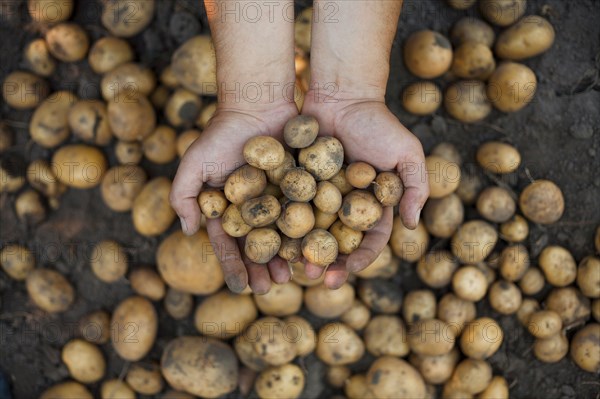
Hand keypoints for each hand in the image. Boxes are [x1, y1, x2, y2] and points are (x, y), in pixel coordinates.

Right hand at [170, 103, 297, 293]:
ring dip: (284, 258)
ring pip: (282, 237)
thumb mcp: (194, 163)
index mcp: (227, 208)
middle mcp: (252, 209)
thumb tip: (189, 232)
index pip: (229, 244)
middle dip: (261, 269)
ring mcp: (277, 200)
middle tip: (269, 288)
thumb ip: (183, 197)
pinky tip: (312, 251)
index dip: (234, 267)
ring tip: (290, 277)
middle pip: (257, 246)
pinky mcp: (300, 188)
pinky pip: (304, 216)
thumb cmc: (222, 133)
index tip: (241, 288)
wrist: (257, 104)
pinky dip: (307, 235)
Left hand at [301, 94, 428, 288]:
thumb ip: (415, 188)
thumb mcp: (407, 153)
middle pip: (336, 243)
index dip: (359, 260)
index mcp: (372, 206)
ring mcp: (319, 196)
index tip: (345, 272)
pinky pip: (289, 208)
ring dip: (303, 250)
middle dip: (327, 262)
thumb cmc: (379, 123)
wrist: (342, 95)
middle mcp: (345, 206)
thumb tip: (411, 226)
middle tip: (315, 276)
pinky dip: (282, 225)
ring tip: (293, 265)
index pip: (368, 241)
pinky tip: (274, 239)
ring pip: (310, 232)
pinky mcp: (296, 183)